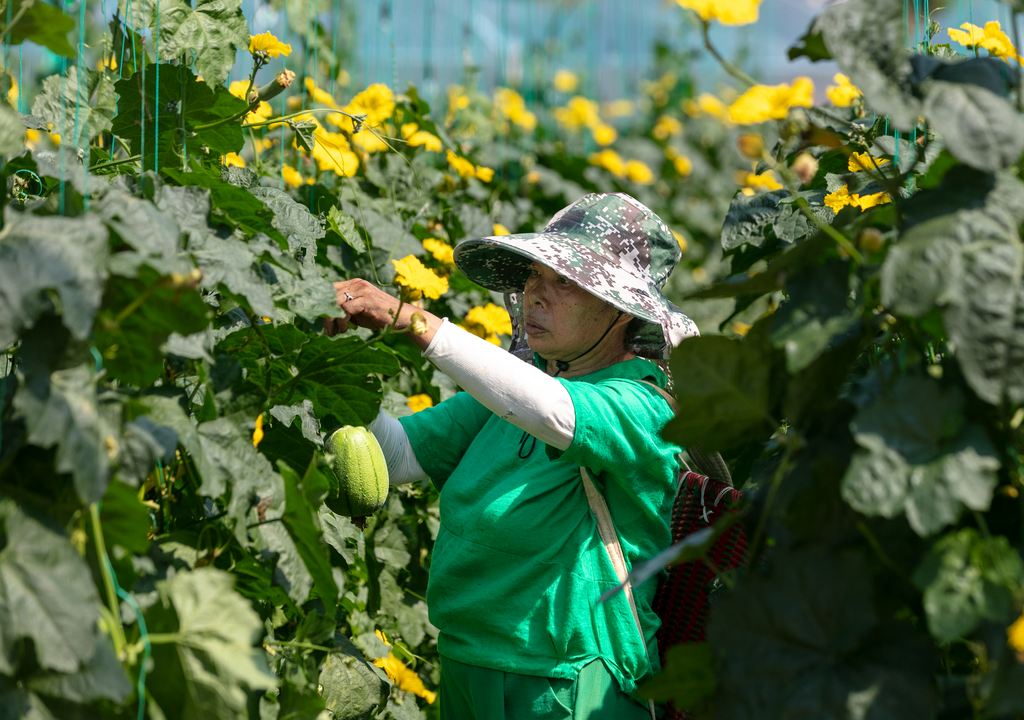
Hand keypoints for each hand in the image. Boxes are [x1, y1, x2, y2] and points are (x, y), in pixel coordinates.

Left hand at [322, 279, 444, 348]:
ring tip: (334, 332)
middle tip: (327, 330)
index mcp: (355, 283)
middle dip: (325, 315)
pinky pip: (345, 309)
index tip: (321, 320)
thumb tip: (326, 316)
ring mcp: (363, 290)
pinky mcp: (367, 300)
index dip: (322, 304)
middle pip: (330, 295)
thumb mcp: (358, 312)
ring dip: (332, 319)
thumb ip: (344, 309)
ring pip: (335, 302)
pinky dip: (341, 321)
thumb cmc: (380, 316)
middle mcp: (358, 284)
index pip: (330, 289)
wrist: (402, 318)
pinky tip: (344, 329)